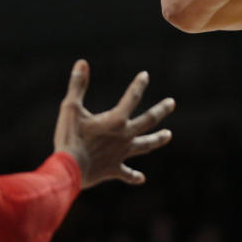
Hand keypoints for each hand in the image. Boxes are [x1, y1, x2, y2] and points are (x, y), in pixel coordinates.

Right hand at [53, 60, 174, 188]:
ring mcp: (121, 153)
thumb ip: (78, 86)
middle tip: (172, 102)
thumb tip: (82, 62)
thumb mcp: (70, 108)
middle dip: (161, 110)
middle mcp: (124, 136)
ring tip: (168, 135)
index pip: (132, 98)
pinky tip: (141, 178)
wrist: (69, 170)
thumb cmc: (70, 138)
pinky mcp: (114, 169)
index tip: (145, 75)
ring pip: (145, 145)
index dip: (138, 85)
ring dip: (157, 139)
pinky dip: (133, 176)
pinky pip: (126, 173)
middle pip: (148, 121)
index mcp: (116, 120)